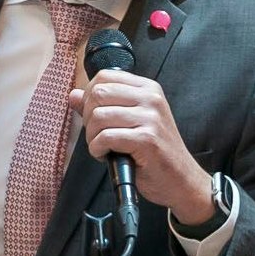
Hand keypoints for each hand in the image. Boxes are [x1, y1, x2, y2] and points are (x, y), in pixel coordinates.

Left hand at [68, 72, 213, 224]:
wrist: (180, 179)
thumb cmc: (154, 152)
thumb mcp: (130, 122)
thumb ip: (103, 106)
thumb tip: (74, 96)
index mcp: (148, 88)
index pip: (105, 76)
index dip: (90, 97)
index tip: (95, 116)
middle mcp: (151, 98)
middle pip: (98, 94)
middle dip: (88, 117)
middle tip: (97, 135)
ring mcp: (151, 118)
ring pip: (98, 116)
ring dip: (92, 137)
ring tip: (103, 148)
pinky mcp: (147, 139)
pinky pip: (106, 137)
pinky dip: (97, 150)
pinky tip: (106, 156)